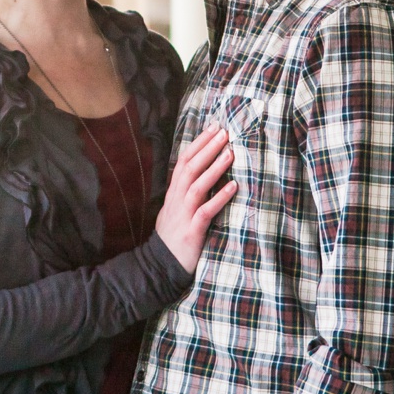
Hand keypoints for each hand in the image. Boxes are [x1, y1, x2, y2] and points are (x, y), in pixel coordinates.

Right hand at [155, 123, 236, 271]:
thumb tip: (202, 172)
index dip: (199, 143)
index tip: (214, 127)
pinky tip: (233, 187)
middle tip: (224, 132)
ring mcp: (184, 215)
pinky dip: (219, 198)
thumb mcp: (175, 209)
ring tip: (230, 153)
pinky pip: (206, 211)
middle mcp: (177, 200)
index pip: (184, 161)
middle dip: (207, 148)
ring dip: (214, 168)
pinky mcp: (192, 232)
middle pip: (190, 168)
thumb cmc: (172, 237)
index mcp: (173, 193)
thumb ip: (185, 192)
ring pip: (197, 186)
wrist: (160, 266)